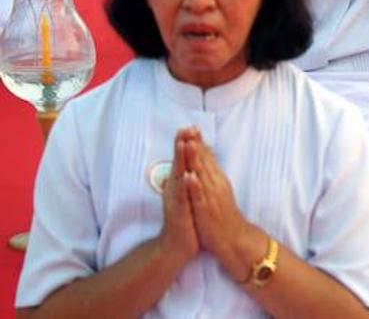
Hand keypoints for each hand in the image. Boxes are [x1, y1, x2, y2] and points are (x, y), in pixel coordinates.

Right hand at [156, 130, 198, 262]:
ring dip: (181, 160)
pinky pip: (182, 197)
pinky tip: (187, 176)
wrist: (177, 245)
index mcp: (179, 185)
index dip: (185, 144)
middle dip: (181, 146)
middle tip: (184, 128)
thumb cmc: (184, 220)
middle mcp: (175, 190)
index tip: (190, 126)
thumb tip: (186, 167)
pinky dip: (185, 186)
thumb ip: (184, 181)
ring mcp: (176, 200)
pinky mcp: (179, 212)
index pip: (182, 160)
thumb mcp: (186, 197)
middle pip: (178, 163)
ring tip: (183, 144)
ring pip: (178, 176)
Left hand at [179, 129, 262, 281]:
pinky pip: (200, 196)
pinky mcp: (207, 209)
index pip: (207, 157)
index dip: (199, 142)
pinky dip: (195, 186)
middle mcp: (216, 184)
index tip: (191, 127)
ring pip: (203, 174)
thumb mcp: (219, 192)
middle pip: (205, 161)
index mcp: (217, 179)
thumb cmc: (223, 216)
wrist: (233, 238)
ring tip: (190, 143)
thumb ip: (212, 177)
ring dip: (196, 159)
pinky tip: (190, 176)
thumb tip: (204, 165)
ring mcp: (211, 196)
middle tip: (189, 128)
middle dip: (196, 144)